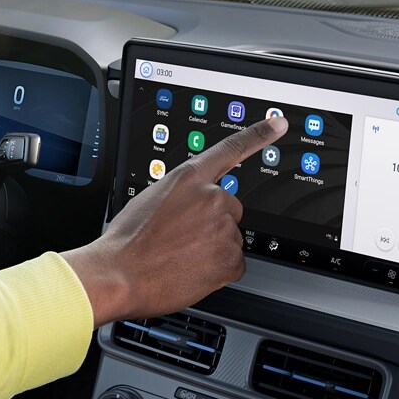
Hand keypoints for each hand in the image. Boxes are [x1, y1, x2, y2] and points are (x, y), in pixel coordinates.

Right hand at [62, 116, 287, 322]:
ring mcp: (224, 228)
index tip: (278, 125)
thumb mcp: (150, 200)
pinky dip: (217, 269)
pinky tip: (192, 269)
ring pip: (230, 237)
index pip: (230, 150)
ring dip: (212, 248)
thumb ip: (181, 196)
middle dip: (213, 223)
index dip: (258, 135)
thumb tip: (193, 209)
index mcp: (188, 178)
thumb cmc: (128, 241)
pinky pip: (234, 263)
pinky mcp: (230, 259)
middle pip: (230, 208)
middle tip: (183, 238)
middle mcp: (211, 198)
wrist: (120, 274)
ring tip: (180, 255)